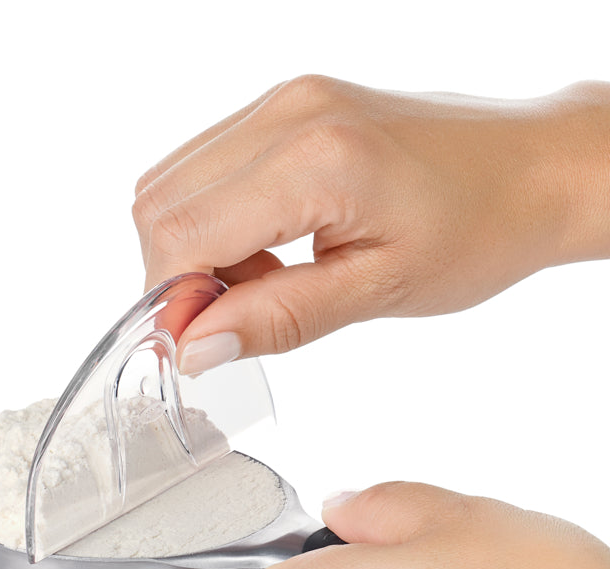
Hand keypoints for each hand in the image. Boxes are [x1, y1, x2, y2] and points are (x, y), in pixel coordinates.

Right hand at [132, 76, 609, 374]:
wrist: (530, 169)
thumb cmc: (478, 230)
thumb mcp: (379, 292)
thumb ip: (279, 318)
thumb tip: (195, 347)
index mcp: (315, 160)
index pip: (182, 234)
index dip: (172, 302)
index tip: (197, 347)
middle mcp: (286, 112)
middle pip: (159, 205)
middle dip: (177, 277)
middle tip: (236, 317)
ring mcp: (283, 101)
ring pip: (172, 185)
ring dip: (194, 249)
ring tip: (263, 280)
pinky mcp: (286, 107)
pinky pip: (206, 167)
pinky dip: (214, 221)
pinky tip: (266, 246)